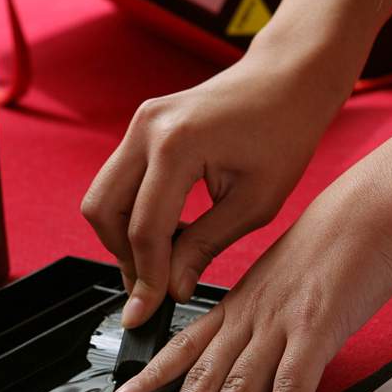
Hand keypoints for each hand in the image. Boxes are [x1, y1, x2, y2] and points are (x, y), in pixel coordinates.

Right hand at [80, 43, 348, 327]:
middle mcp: (147, 128)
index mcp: (178, 145)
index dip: (147, 277)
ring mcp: (140, 123)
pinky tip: (168, 233)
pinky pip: (119, 181)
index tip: (149, 310)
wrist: (288, 80)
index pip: (145, 228)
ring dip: (124, 237)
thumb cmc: (283, 133)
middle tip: (152, 289)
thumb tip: (171, 288)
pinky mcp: (142, 127)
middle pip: (104, 211)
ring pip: (104, 197)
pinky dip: (133, 214)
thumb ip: (205, 247)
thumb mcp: (254, 204)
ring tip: (163, 263)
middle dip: (123, 257)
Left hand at [109, 173, 391, 391]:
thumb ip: (268, 311)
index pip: (184, 347)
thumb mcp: (287, 276)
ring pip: (234, 389)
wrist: (378, 205)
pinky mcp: (317, 331)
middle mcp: (251, 316)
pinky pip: (292, 388)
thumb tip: (260, 340)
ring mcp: (281, 324)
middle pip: (199, 380)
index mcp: (242, 303)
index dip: (150, 379)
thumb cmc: (341, 238)